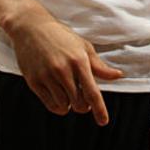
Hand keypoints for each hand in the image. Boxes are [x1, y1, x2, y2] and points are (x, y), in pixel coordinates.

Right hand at [6, 6, 122, 124]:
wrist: (32, 28)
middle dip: (84, 106)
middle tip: (84, 100)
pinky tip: (60, 99)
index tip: (103, 121)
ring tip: (70, 95)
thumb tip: (117, 75)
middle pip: (78, 102)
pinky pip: (49, 104)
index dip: (99, 109)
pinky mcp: (33, 81)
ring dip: (70, 105)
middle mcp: (63, 70)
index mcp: (79, 61)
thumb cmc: (61, 37)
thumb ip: (99, 66)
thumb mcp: (84, 47)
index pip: (92, 92)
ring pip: (64, 105)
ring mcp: (47, 76)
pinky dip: (57, 106)